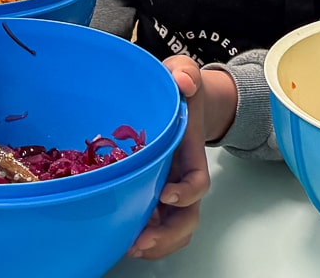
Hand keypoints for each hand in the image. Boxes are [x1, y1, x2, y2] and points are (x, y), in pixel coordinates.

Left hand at [130, 56, 211, 259]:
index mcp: (190, 153)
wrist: (181, 99)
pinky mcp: (153, 191)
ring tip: (130, 247)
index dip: (186, 192)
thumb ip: (185, 72)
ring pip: (172, 227)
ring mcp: (170, 187)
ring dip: (156, 242)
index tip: (166, 195)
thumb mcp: (184, 72)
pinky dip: (144, 233)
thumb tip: (185, 83)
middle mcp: (183, 177)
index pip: (198, 182)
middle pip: (186, 217)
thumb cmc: (180, 88)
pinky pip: (155, 221)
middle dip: (168, 233)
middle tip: (142, 240)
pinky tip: (122, 238)